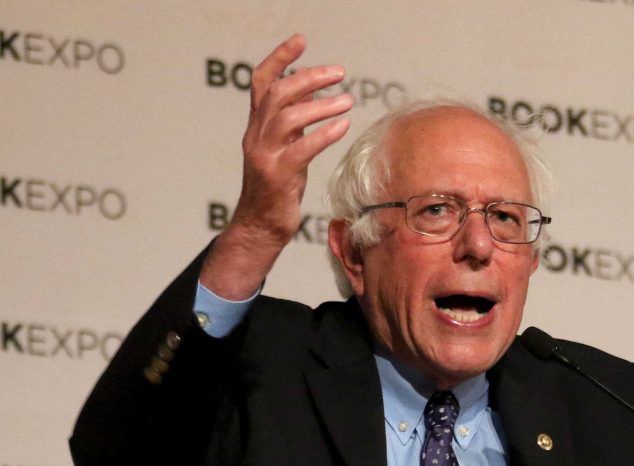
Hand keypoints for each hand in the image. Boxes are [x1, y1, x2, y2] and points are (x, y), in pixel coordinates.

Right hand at [201, 34, 352, 298]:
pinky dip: (323, 134)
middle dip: (309, 78)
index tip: (302, 40)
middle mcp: (256, 136)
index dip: (280, 58)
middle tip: (340, 74)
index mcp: (257, 127)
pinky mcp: (277, 177)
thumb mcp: (285, 150)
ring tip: (348, 100)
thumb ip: (294, 127)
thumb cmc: (277, 190)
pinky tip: (343, 126)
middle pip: (278, 93)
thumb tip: (318, 102)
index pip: (262, 82)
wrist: (259, 227)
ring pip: (287, 117)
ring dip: (320, 104)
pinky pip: (301, 149)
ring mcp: (264, 156)